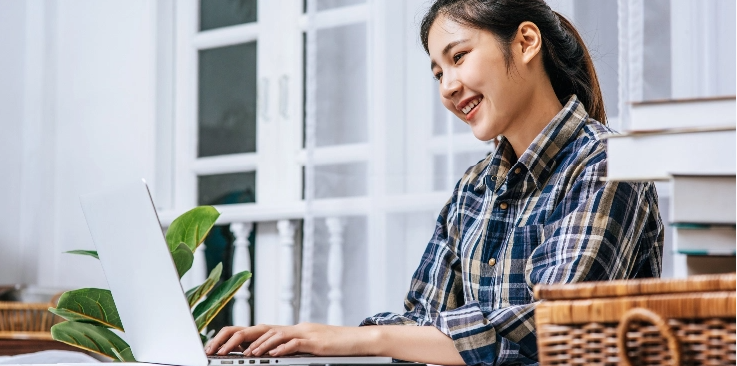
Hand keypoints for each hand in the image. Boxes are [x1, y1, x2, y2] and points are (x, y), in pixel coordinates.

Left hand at [205, 323, 377, 356]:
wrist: (358, 340)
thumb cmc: (333, 346)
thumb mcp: (307, 346)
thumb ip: (288, 347)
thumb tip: (268, 351)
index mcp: (289, 329)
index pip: (258, 329)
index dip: (237, 336)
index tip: (220, 346)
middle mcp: (294, 328)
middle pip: (261, 329)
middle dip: (239, 339)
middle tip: (221, 349)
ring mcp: (305, 333)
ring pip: (276, 334)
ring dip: (259, 344)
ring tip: (246, 354)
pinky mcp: (315, 341)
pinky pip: (296, 343)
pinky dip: (282, 347)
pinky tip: (272, 354)